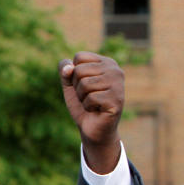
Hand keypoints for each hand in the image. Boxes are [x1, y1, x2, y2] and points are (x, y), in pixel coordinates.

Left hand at [59, 51, 124, 173]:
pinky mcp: (117, 100)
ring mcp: (119, 85)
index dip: (73, 73)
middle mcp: (115, 70)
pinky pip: (91, 97)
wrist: (92, 127)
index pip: (79, 57)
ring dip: (82, 97)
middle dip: (77, 86)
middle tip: (87, 96)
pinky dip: (88, 106)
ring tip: (92, 102)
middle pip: (79, 70)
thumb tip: (69, 68)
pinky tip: (97, 109)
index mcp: (106, 62)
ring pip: (85, 84)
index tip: (83, 84)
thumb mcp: (69, 84)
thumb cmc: (82, 103)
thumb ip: (64, 70)